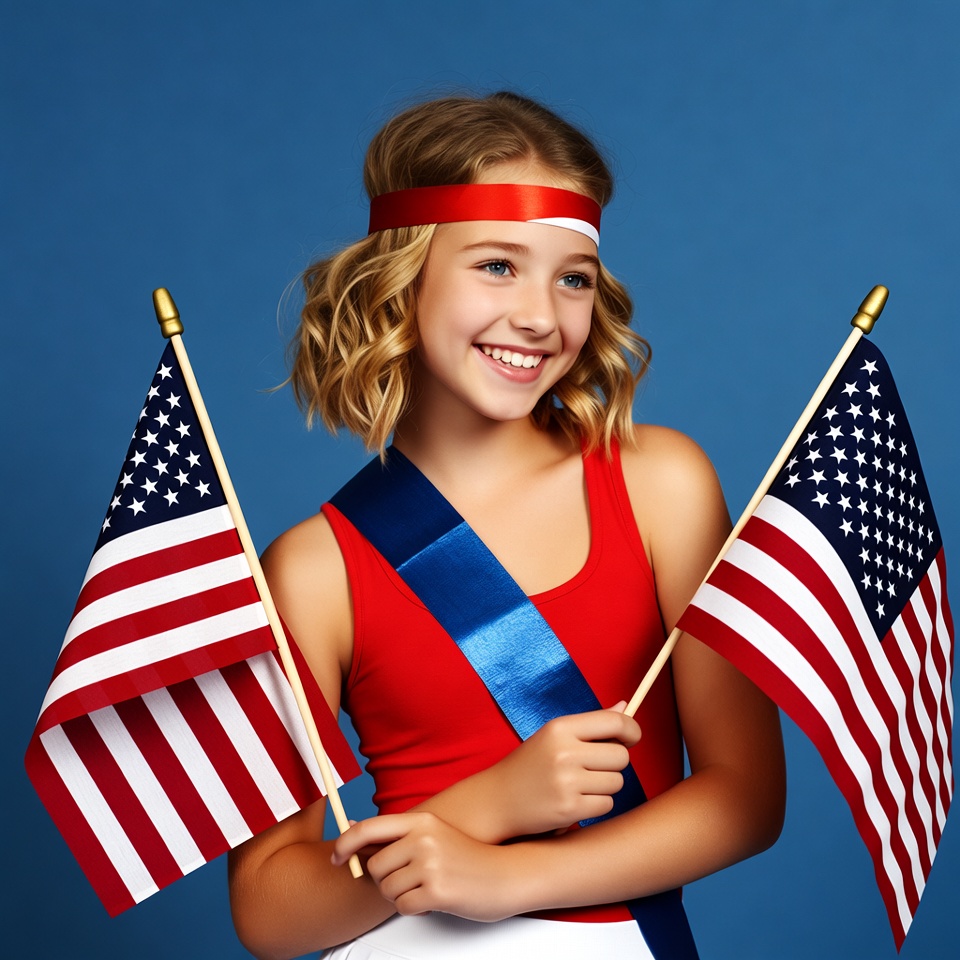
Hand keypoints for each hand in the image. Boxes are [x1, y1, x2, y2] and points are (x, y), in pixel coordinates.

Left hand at [331, 812, 516, 920]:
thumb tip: (354, 827)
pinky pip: (402, 906)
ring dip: (399, 895)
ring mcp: (431, 864)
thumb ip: (397, 832)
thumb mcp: (434, 833)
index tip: (335, 857)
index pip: (369, 828)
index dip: (345, 843)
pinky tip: (430, 899)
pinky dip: (412, 908)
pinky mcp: (437, 890)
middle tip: (406, 880)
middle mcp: (424, 838)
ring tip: (423, 888)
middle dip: (384, 879)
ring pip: (387, 888)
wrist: (505, 875)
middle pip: (376, 866)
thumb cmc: (468, 857)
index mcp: (421, 821)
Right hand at [483, 705, 640, 839]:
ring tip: (580, 785)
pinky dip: (596, 805)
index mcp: (560, 727)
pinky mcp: (569, 809)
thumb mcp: (554, 737)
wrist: (497, 799)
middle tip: (594, 767)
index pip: (615, 722)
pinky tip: (575, 801)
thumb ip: (591, 724)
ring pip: (617, 782)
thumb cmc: (530, 765)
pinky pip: (607, 804)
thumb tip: (626, 706)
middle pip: (621, 756)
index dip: (632, 730)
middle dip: (614, 764)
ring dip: (605, 786)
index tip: (631, 738)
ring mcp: (567, 781)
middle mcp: (564, 751)